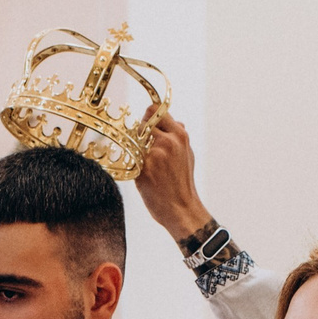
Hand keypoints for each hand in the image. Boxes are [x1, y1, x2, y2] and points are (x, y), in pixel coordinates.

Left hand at [134, 116, 212, 245]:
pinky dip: (132, 163)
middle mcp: (167, 141)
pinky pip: (130, 158)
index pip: (156, 110)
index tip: (147, 127)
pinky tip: (142, 174)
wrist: (181, 208)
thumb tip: (176, 122)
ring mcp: (154, 155)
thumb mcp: (187, 154)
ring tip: (145, 163)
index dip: (148, 118)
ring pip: (134, 140)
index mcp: (179, 135)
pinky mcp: (143, 169)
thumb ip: (178, 137)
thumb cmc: (183, 182)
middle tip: (144, 148)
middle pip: (142, 123)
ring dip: (135, 149)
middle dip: (141, 134)